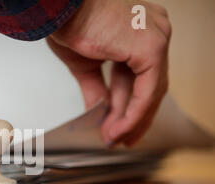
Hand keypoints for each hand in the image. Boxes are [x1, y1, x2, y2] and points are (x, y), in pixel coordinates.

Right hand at [48, 0, 170, 146]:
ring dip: (131, 120)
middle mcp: (154, 31)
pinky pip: (147, 92)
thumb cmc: (69, 22)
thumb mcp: (85, 65)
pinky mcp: (151, 48)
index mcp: (140, 32)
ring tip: (116, 138)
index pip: (141, 77)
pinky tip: (120, 128)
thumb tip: (98, 111)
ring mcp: (156, 38)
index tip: (119, 126)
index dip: (129, 105)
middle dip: (133, 117)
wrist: (60, 10)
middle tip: (121, 138)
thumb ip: (96, 89)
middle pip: (149, 86)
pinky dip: (133, 114)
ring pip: (150, 91)